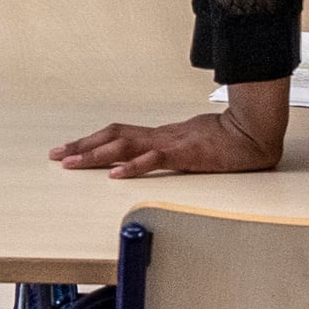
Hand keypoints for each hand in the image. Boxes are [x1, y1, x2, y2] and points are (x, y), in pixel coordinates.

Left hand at [48, 108, 279, 177]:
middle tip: (56, 154)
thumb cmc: (225, 139)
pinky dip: (132, 167)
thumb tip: (149, 158)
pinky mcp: (184, 155)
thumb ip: (169, 151)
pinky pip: (153, 160)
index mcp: (159, 136)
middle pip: (112, 137)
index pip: (117, 134)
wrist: (251, 133)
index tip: (68, 149)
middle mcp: (158, 137)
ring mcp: (169, 144)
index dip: (91, 140)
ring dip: (95, 154)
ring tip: (72, 163)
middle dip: (82, 145)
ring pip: (124, 146)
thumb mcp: (189, 145)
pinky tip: (115, 175)